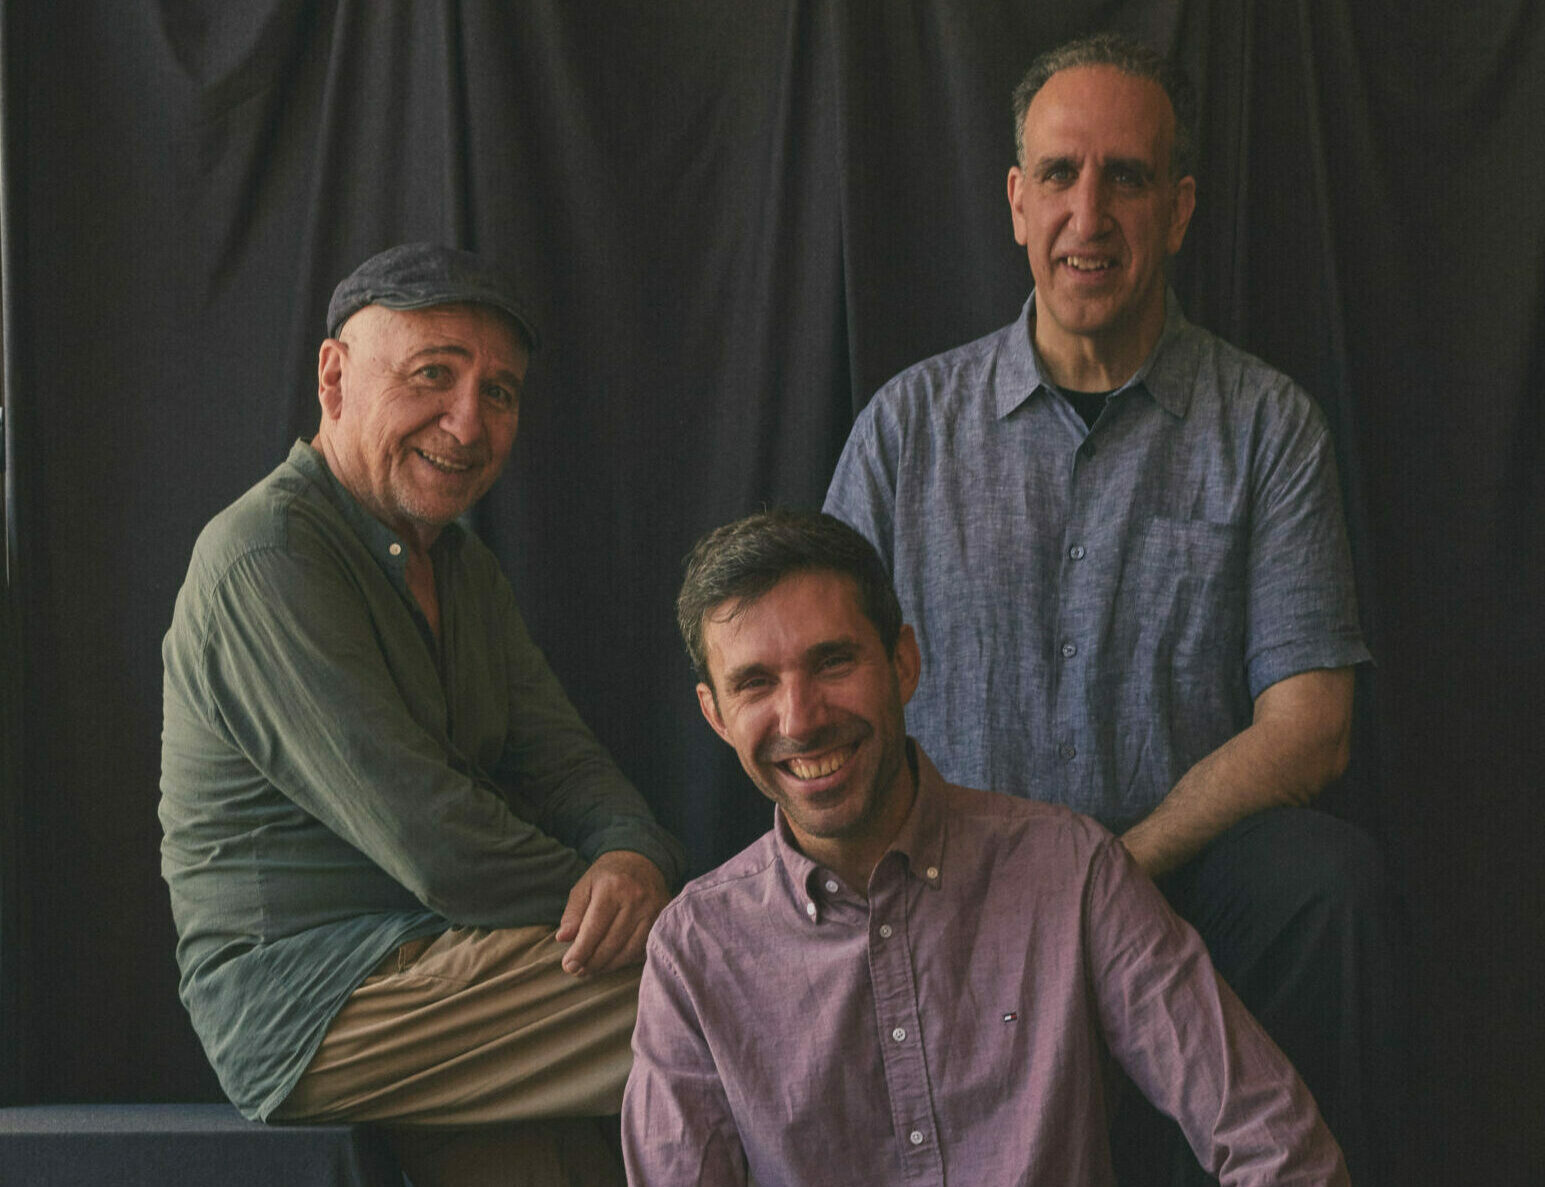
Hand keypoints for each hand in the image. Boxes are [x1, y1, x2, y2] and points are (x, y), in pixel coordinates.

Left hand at [556, 850, 669, 974]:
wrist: (642, 860)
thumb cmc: (607, 876)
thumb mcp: (584, 886)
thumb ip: (573, 913)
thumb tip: (563, 938)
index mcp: (612, 888)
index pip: (594, 928)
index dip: (580, 951)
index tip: (568, 966)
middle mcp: (636, 899)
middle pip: (612, 943)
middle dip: (592, 962)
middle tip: (578, 971)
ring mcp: (653, 909)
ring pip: (629, 950)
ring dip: (609, 965)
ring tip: (593, 969)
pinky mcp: (663, 918)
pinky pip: (643, 948)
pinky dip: (627, 959)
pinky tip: (613, 961)